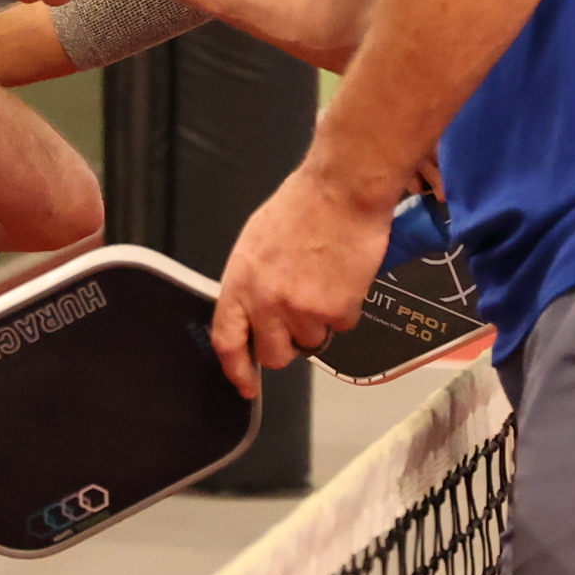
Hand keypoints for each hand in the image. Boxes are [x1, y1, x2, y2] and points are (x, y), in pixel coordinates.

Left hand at [209, 162, 394, 394]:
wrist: (343, 190)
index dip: (235, 369)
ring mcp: (302, 310)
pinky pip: (343, 326)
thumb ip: (251, 282)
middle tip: (301, 319)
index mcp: (240, 282)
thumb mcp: (256, 241)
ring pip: (312, 343)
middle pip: (274, 355)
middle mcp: (266, 302)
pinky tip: (345, 277)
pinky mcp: (337, 311)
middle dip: (289, 345)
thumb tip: (254, 310)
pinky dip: (347, 308)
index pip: (227, 339)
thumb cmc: (303, 205)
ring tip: (325, 282)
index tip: (245, 384)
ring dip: (320, 323)